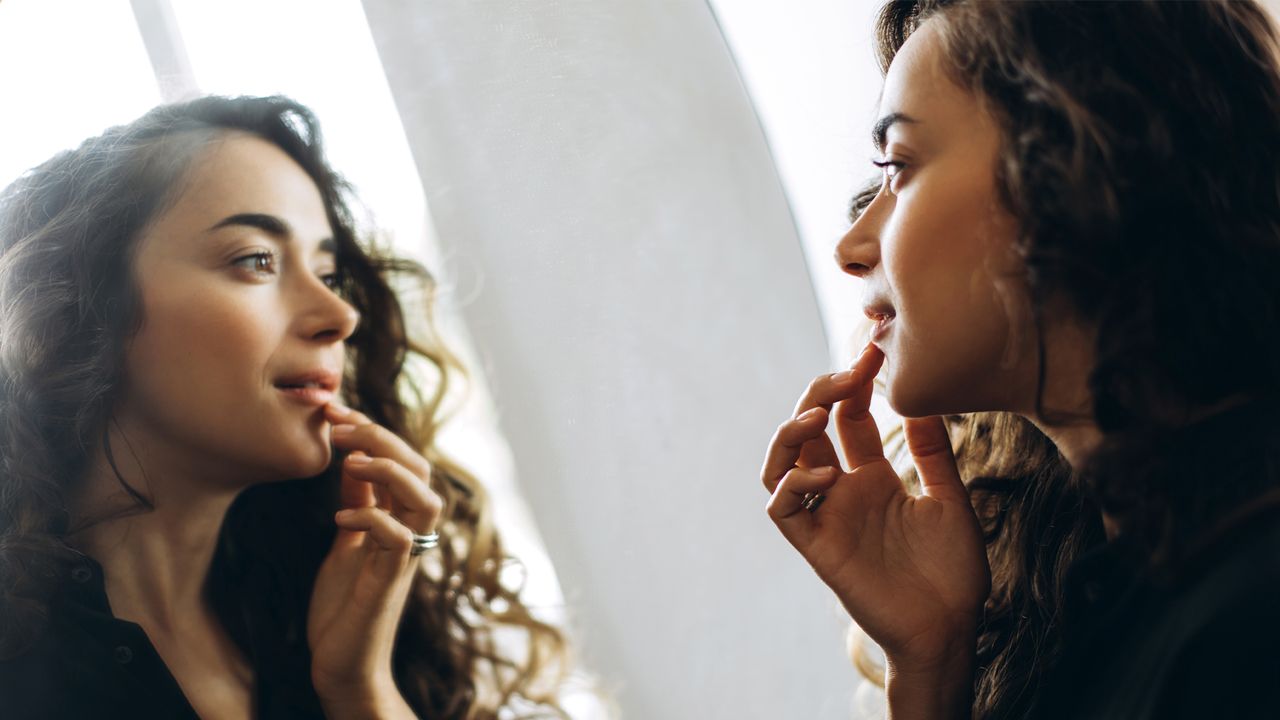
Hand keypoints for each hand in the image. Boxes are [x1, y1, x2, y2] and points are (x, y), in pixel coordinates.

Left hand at [308, 403, 441, 710]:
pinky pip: (398, 539)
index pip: (402, 459)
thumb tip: (354, 457)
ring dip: (391, 472)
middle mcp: (410, 534)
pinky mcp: (389, 583)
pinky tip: (339, 517)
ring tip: (353, 458)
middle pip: (420, 470)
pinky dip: (371, 519)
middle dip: (382, 438)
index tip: (335, 412)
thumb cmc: (345, 603)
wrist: (342, 663)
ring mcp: (403, 558)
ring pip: (425, 501)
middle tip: (338, 425)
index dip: (372, 430)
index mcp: (400, 518)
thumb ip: (358, 499)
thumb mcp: (347, 538)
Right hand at [761, 344, 989, 669]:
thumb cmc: (952, 573)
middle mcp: (843, 494)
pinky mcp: (817, 548)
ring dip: (790, 434)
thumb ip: (931, 453)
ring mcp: (827, 519)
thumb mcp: (949, 500)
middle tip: (848, 374)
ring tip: (817, 415)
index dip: (852, 385)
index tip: (871, 354)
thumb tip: (922, 399)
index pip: (847, 419)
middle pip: (808, 432)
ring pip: (780, 466)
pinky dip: (794, 486)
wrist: (950, 629)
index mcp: (873, 480)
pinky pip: (784, 510)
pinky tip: (827, 477)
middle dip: (820, 395)